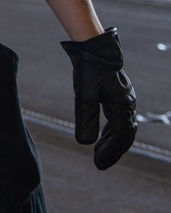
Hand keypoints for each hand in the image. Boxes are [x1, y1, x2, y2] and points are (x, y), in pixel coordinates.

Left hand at [60, 27, 136, 169]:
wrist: (94, 48)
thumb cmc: (89, 69)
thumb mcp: (84, 94)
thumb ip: (86, 118)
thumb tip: (84, 143)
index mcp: (123, 106)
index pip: (121, 137)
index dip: (111, 152)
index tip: (100, 165)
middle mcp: (128, 104)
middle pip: (124, 135)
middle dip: (112, 151)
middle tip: (100, 165)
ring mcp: (124, 100)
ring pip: (122, 128)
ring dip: (111, 142)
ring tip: (98, 154)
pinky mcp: (117, 96)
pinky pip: (118, 119)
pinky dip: (111, 131)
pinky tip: (101, 137)